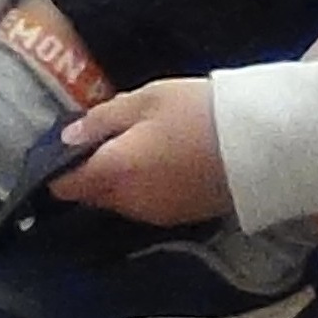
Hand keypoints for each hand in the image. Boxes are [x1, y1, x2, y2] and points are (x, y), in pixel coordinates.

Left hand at [50, 74, 231, 224]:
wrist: (261, 144)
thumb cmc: (197, 111)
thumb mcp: (147, 99)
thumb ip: (103, 120)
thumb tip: (66, 139)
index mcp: (113, 172)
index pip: (64, 186)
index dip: (57, 169)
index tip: (63, 149)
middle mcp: (127, 202)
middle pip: (92, 195)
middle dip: (91, 173)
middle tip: (107, 138)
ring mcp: (154, 214)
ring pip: (119, 201)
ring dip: (119, 180)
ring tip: (141, 146)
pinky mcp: (179, 218)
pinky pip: (145, 204)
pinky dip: (144, 187)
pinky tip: (164, 163)